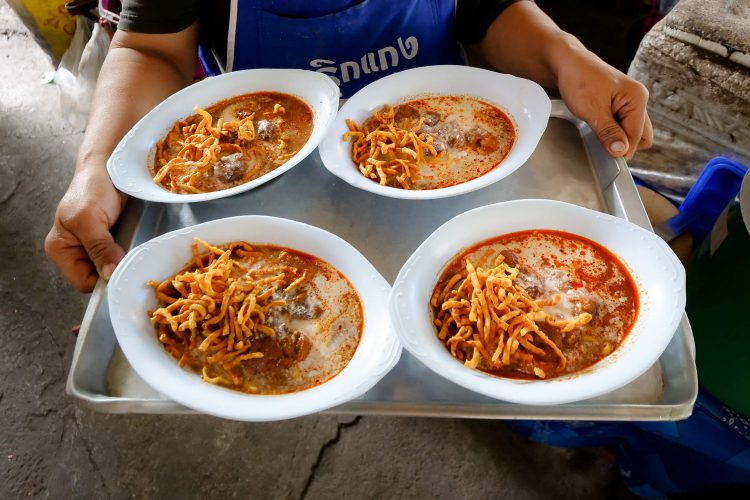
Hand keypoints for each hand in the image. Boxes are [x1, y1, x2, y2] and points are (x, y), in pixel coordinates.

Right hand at [45, 168, 126, 291]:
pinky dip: (127, 253)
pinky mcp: (107, 242)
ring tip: (132, 246)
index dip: (103, 279)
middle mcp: (74, 252)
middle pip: (98, 277)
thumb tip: (109, 275)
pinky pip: (119, 257)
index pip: (82, 282)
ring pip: (111, 268)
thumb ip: (99, 248)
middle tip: (130, 255)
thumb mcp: (91, 219)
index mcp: (60, 250)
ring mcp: (91, 248)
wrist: (106, 169)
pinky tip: (133, 243)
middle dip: (114, 269)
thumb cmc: (92, 189)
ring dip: (123, 261)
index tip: (122, 268)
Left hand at [555, 45, 652, 159]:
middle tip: (601, 143)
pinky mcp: (620, 106)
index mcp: (637, 98)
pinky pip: (623, 126)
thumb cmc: (579, 80)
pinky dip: (613, 131)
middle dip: (624, 144)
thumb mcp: (592, 110)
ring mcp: (630, 103)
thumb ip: (608, 132)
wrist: (566, 63)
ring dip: (617, 138)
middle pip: (641, 136)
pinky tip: (598, 127)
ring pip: (632, 132)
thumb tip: (621, 151)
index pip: (637, 136)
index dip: (622, 149)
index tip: (605, 156)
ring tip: (597, 131)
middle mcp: (638, 100)